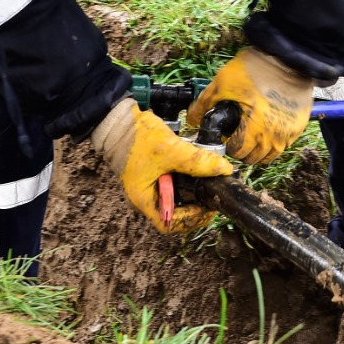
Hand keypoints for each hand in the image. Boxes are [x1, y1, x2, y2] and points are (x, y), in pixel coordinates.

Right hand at [90, 97, 231, 232]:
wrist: (119, 119)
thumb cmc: (135, 137)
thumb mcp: (170, 149)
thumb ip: (197, 160)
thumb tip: (224, 169)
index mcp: (143, 199)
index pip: (169, 224)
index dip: (190, 220)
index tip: (207, 206)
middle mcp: (146, 198)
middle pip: (175, 215)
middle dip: (196, 208)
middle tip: (212, 195)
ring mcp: (149, 186)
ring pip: (176, 200)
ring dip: (193, 194)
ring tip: (208, 182)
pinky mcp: (154, 175)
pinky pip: (173, 185)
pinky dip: (187, 181)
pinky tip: (196, 170)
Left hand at [187, 48, 312, 164]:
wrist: (286, 57)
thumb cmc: (256, 68)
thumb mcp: (223, 83)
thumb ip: (204, 103)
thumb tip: (192, 119)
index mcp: (255, 127)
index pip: (238, 152)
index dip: (228, 145)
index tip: (226, 136)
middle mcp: (274, 135)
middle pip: (254, 158)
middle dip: (242, 151)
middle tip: (237, 136)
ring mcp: (289, 131)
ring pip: (271, 155)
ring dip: (259, 150)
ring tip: (252, 135)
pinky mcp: (299, 125)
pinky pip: (285, 144)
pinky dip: (274, 141)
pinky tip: (267, 128)